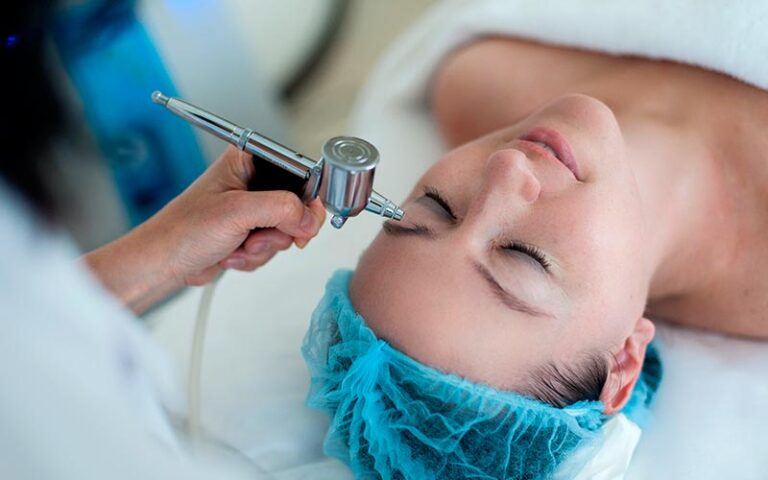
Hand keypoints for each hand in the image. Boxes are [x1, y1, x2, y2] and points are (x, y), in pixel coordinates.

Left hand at [84, 147, 324, 311]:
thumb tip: (309, 218)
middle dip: (279, 230)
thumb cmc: (182, 231)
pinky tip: (232, 253)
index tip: (303, 222)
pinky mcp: (248, 231)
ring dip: (264, 247)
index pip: (298, 173)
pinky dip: (255, 257)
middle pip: (296, 206)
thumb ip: (280, 208)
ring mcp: (250, 209)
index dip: (306, 200)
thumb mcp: (237, 212)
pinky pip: (272, 246)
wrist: (162, 263)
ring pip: (285, 230)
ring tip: (237, 245)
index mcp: (248, 161)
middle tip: (257, 237)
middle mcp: (251, 182)